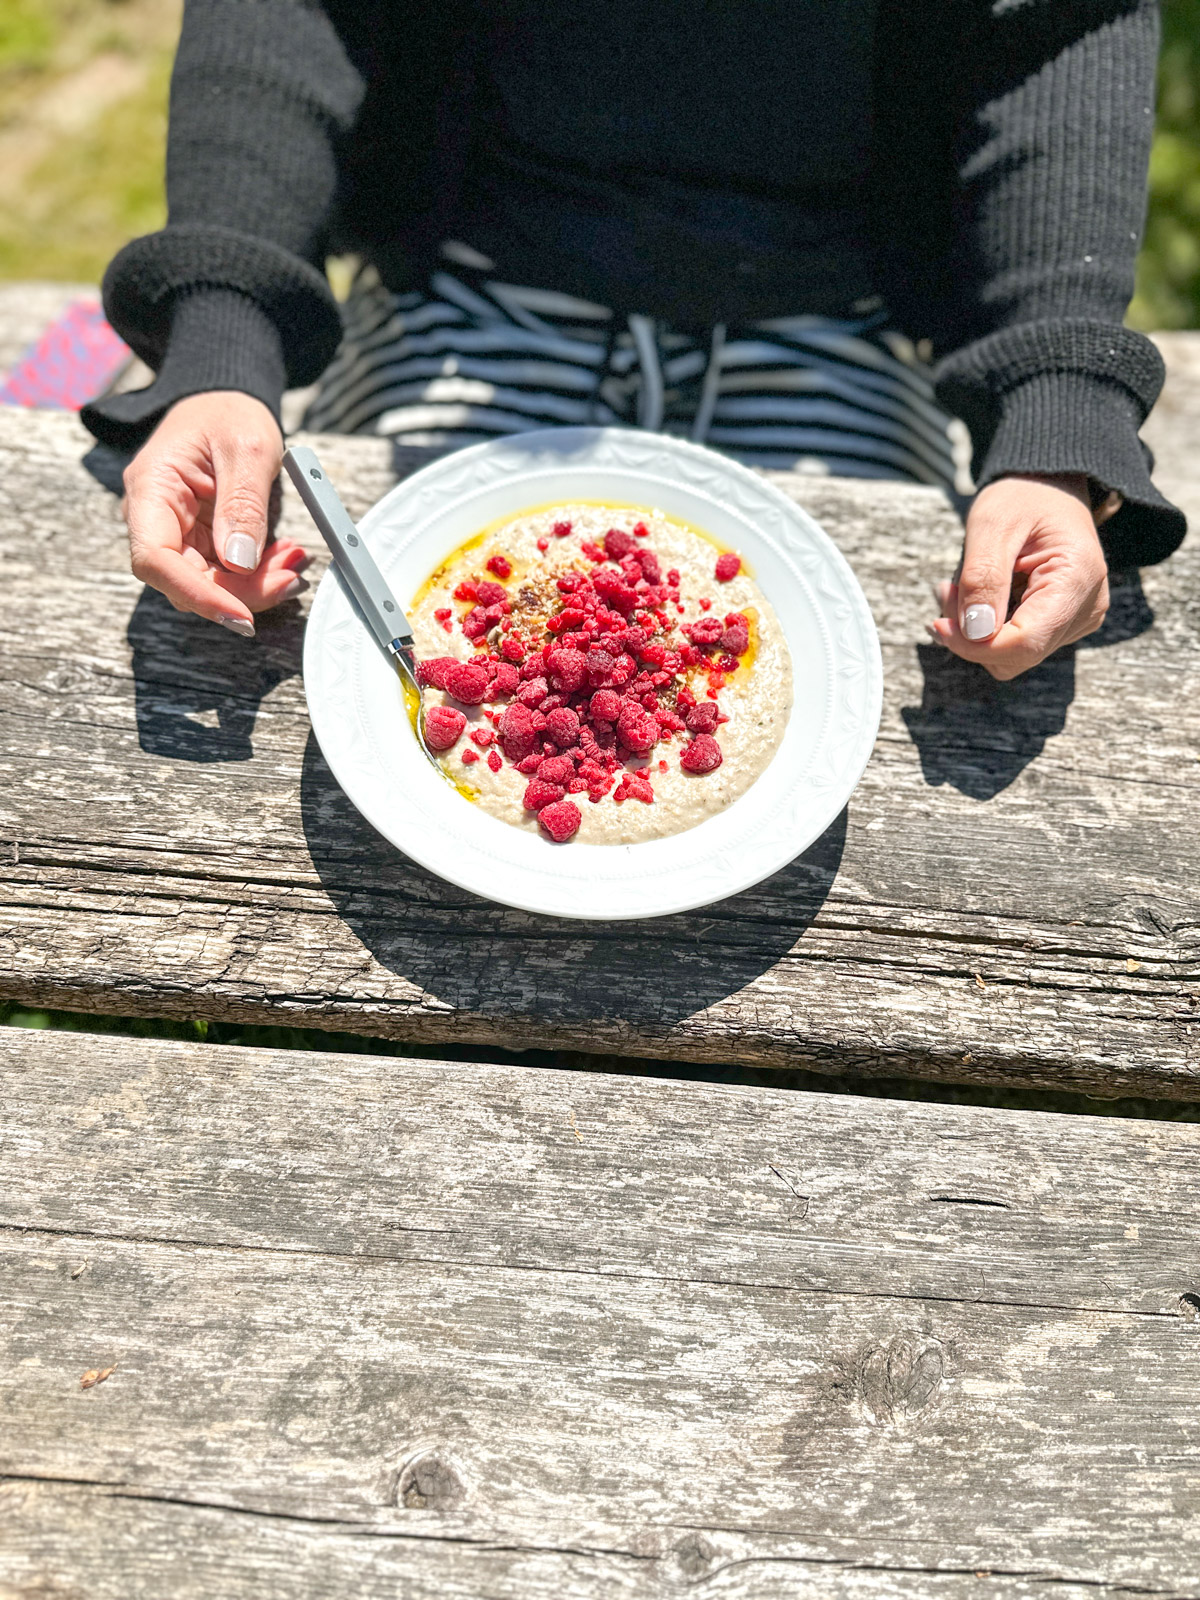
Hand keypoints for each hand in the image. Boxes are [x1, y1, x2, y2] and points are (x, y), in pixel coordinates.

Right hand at [122, 391, 310, 637]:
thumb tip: (239, 560)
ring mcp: (177, 533)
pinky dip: (259, 572)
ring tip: (296, 559)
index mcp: (151, 490)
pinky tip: (285, 555)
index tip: (242, 614)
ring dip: (257, 584)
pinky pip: (226, 572)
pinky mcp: (200, 541)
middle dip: (243, 590)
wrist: (225, 402)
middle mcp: (156, 518)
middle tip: (292, 577)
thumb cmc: (228, 413)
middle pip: (187, 581)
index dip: (198, 594)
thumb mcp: (246, 448)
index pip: (156, 560)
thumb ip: (243, 505)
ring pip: (211, 584)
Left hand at [928, 473, 1114, 679]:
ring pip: (1013, 656)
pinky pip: (1016, 645)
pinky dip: (987, 628)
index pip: (1026, 642)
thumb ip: (983, 579)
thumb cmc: (1022, 498)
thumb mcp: (992, 525)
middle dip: (971, 635)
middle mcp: (1086, 607)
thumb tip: (975, 633)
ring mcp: (1076, 619)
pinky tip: (978, 595)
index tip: (939, 624)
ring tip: (961, 588)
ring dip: (975, 632)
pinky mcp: (1061, 624)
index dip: (975, 645)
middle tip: (947, 591)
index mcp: (1077, 578)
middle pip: (1018, 654)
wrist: (1046, 488)